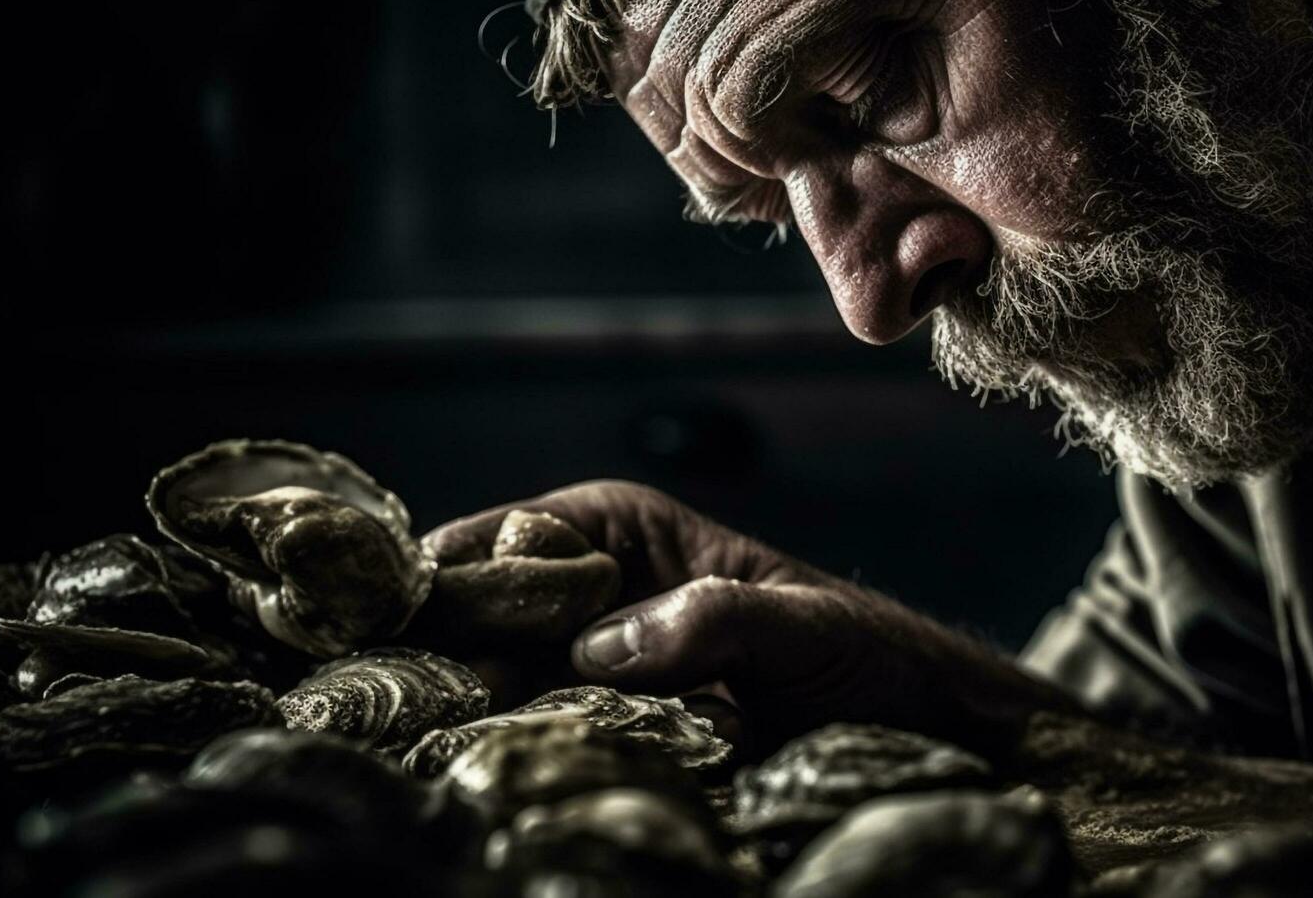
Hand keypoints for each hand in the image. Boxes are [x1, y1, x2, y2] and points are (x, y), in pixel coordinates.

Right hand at [421, 480, 1078, 754]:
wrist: (911, 725)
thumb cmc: (866, 658)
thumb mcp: (802, 628)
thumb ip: (716, 619)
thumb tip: (603, 647)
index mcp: (617, 530)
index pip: (496, 541)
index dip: (440, 586)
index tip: (401, 639)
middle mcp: (588, 590)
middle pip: (472, 620)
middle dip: (438, 664)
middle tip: (404, 713)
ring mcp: (589, 664)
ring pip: (489, 688)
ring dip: (468, 721)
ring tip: (440, 753)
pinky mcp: (605, 728)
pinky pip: (536, 741)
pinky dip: (514, 762)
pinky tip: (498, 782)